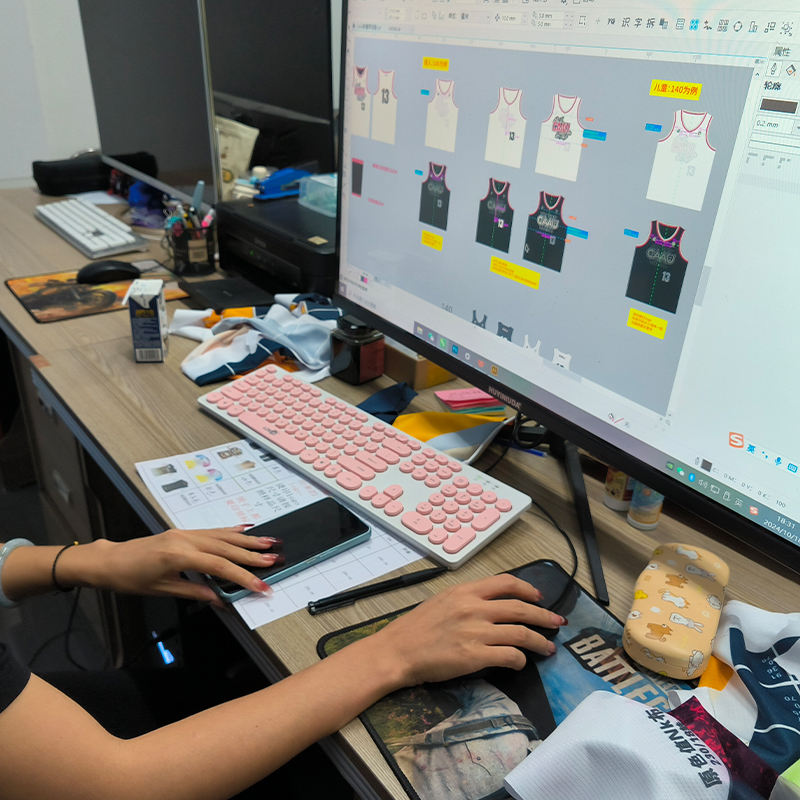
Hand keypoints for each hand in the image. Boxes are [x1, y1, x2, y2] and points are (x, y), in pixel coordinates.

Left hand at [76, 526, 280, 605]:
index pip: (220, 567)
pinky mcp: (183, 531)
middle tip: (275, 560)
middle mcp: (185, 539)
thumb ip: (194, 592)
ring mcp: (185, 532)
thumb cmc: (130, 578)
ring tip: (269, 542)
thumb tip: (220, 599)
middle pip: (226, 547)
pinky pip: (212, 530)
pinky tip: (244, 529)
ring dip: (247, 540)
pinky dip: (231, 531)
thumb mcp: (162, 590)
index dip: (243, 576)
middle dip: (253, 555)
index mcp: (179, 555)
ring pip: (223, 536)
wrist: (109, 561)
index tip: (261, 586)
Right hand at [373, 573, 565, 685]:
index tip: (539, 598)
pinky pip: (509, 656)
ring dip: (539, 642)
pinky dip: (520, 659)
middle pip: (520, 609)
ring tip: (548, 648)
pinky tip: (520, 663)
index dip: (528, 589)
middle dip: (544, 616)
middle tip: (557, 623)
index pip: (506, 583)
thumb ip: (467, 600)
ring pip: (520, 633)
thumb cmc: (416, 627)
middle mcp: (473, 608)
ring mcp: (475, 632)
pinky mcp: (475, 656)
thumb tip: (492, 606)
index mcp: (465, 591)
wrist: (398, 650)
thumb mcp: (442, 601)